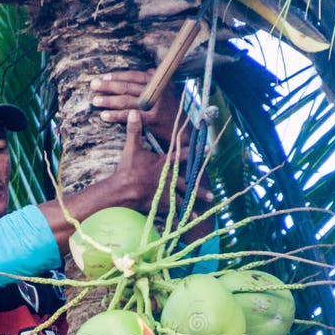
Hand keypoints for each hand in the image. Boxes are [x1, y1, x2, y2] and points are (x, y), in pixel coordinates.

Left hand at [90, 69, 188, 147]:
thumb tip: (148, 70)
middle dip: (108, 86)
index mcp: (158, 82)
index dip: (118, 76)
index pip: (134, 76)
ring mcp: (155, 105)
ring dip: (108, 101)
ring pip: (127, 101)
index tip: (104, 77)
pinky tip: (104, 116)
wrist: (183, 132)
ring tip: (95, 101)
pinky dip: (116, 116)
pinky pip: (129, 116)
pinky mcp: (152, 119)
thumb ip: (157, 81)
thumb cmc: (173, 112)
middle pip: (128, 87)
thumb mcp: (168, 92)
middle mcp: (157, 91)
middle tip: (93, 85)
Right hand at [115, 110, 212, 229]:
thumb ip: (134, 130)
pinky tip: (188, 222)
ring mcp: (165, 193)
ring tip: (204, 208)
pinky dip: (178, 217)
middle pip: (187, 183)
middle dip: (199, 187)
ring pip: (182, 199)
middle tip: (212, 193)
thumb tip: (134, 111)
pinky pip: (171, 212)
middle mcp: (168, 179)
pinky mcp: (159, 205)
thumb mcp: (131, 148)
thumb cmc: (127, 169)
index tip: (208, 150)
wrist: (122, 190)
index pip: (182, 156)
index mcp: (164, 164)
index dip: (195, 152)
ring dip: (192, 204)